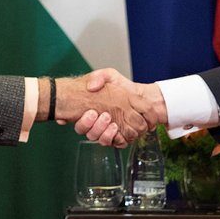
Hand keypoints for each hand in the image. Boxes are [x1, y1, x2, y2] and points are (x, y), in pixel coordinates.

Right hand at [43, 69, 158, 144]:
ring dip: (106, 133)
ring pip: (102, 140)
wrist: (138, 93)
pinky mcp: (120, 137)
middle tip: (105, 116)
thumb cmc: (120, 85)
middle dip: (96, 127)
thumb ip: (99, 77)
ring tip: (113, 124)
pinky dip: (118, 139)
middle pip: (90, 134)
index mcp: (90, 111)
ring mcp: (108, 131)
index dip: (84, 122)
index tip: (91, 113)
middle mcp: (97, 123)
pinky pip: (117, 143)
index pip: (80, 124)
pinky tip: (119, 130)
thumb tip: (90, 87)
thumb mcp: (108, 75)